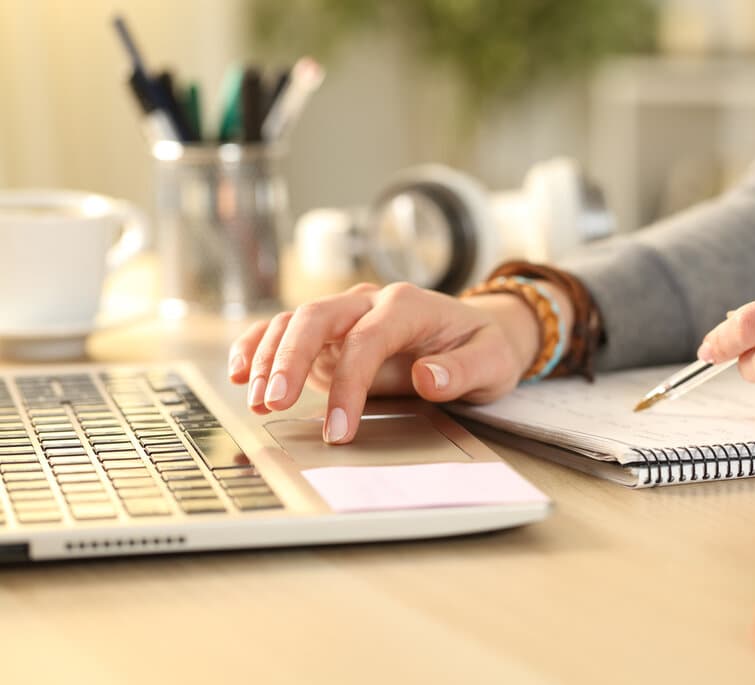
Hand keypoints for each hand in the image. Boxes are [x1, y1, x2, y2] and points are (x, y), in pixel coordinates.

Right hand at [227, 281, 568, 443]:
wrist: (478, 333)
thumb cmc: (484, 348)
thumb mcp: (491, 362)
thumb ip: (462, 371)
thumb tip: (426, 378)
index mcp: (407, 305)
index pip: (367, 340)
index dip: (349, 384)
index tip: (339, 429)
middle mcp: (369, 303)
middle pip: (317, 317)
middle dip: (289, 358)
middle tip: (273, 402)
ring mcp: (346, 317)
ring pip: (295, 322)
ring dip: (269, 357)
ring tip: (257, 398)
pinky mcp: (331, 336)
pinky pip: (287, 332)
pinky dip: (260, 346)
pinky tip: (241, 371)